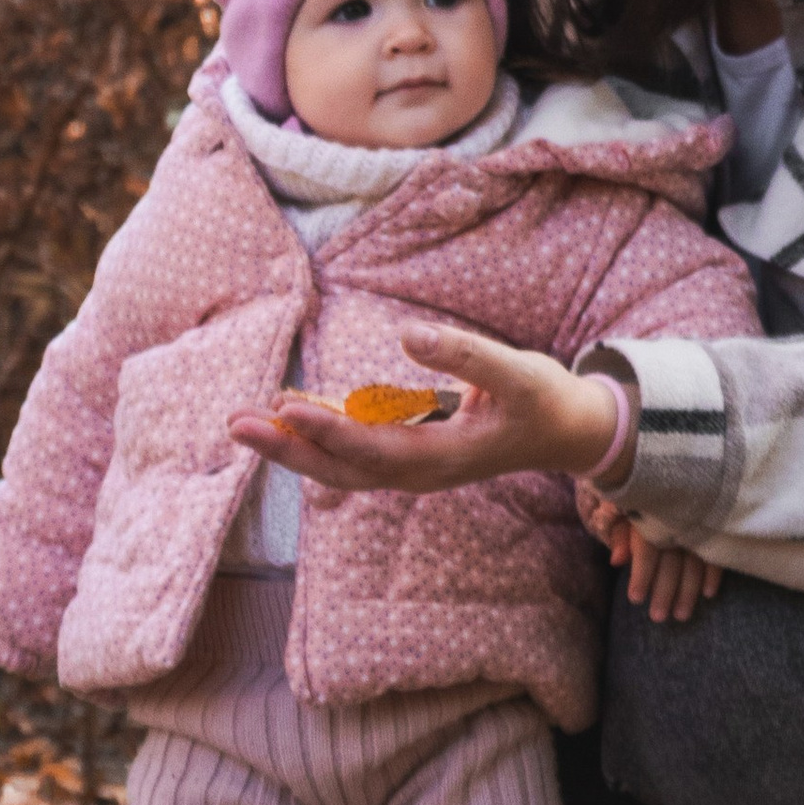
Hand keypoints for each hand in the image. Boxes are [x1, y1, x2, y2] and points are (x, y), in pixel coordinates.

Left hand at [229, 323, 630, 499]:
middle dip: (287, 447)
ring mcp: (411, 465)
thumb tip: (407, 334)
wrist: (567, 431)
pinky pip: (353, 447)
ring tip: (243, 421)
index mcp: (441, 458)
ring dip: (292, 444)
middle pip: (340, 467)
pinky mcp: (409, 450)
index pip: (372, 448)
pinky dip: (319, 430)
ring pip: (340, 462)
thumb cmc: (544, 401)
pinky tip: (288, 408)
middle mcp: (418, 470)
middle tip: (236, 423)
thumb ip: (464, 354)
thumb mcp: (516, 372)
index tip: (288, 410)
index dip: (329, 430)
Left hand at [576, 481, 722, 623]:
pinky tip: (708, 594)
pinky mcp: (715, 524)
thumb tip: (617, 561)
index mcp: (651, 514)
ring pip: (694, 562)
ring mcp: (698, 522)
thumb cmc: (644, 489)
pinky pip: (717, 551)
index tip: (635, 599)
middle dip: (664, 592)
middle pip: (671, 562)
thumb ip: (621, 533)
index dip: (641, 576)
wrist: (670, 461)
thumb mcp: (626, 506)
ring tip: (680, 615)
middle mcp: (676, 520)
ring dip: (688, 592)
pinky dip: (713, 574)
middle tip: (658, 618)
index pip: (647, 550)